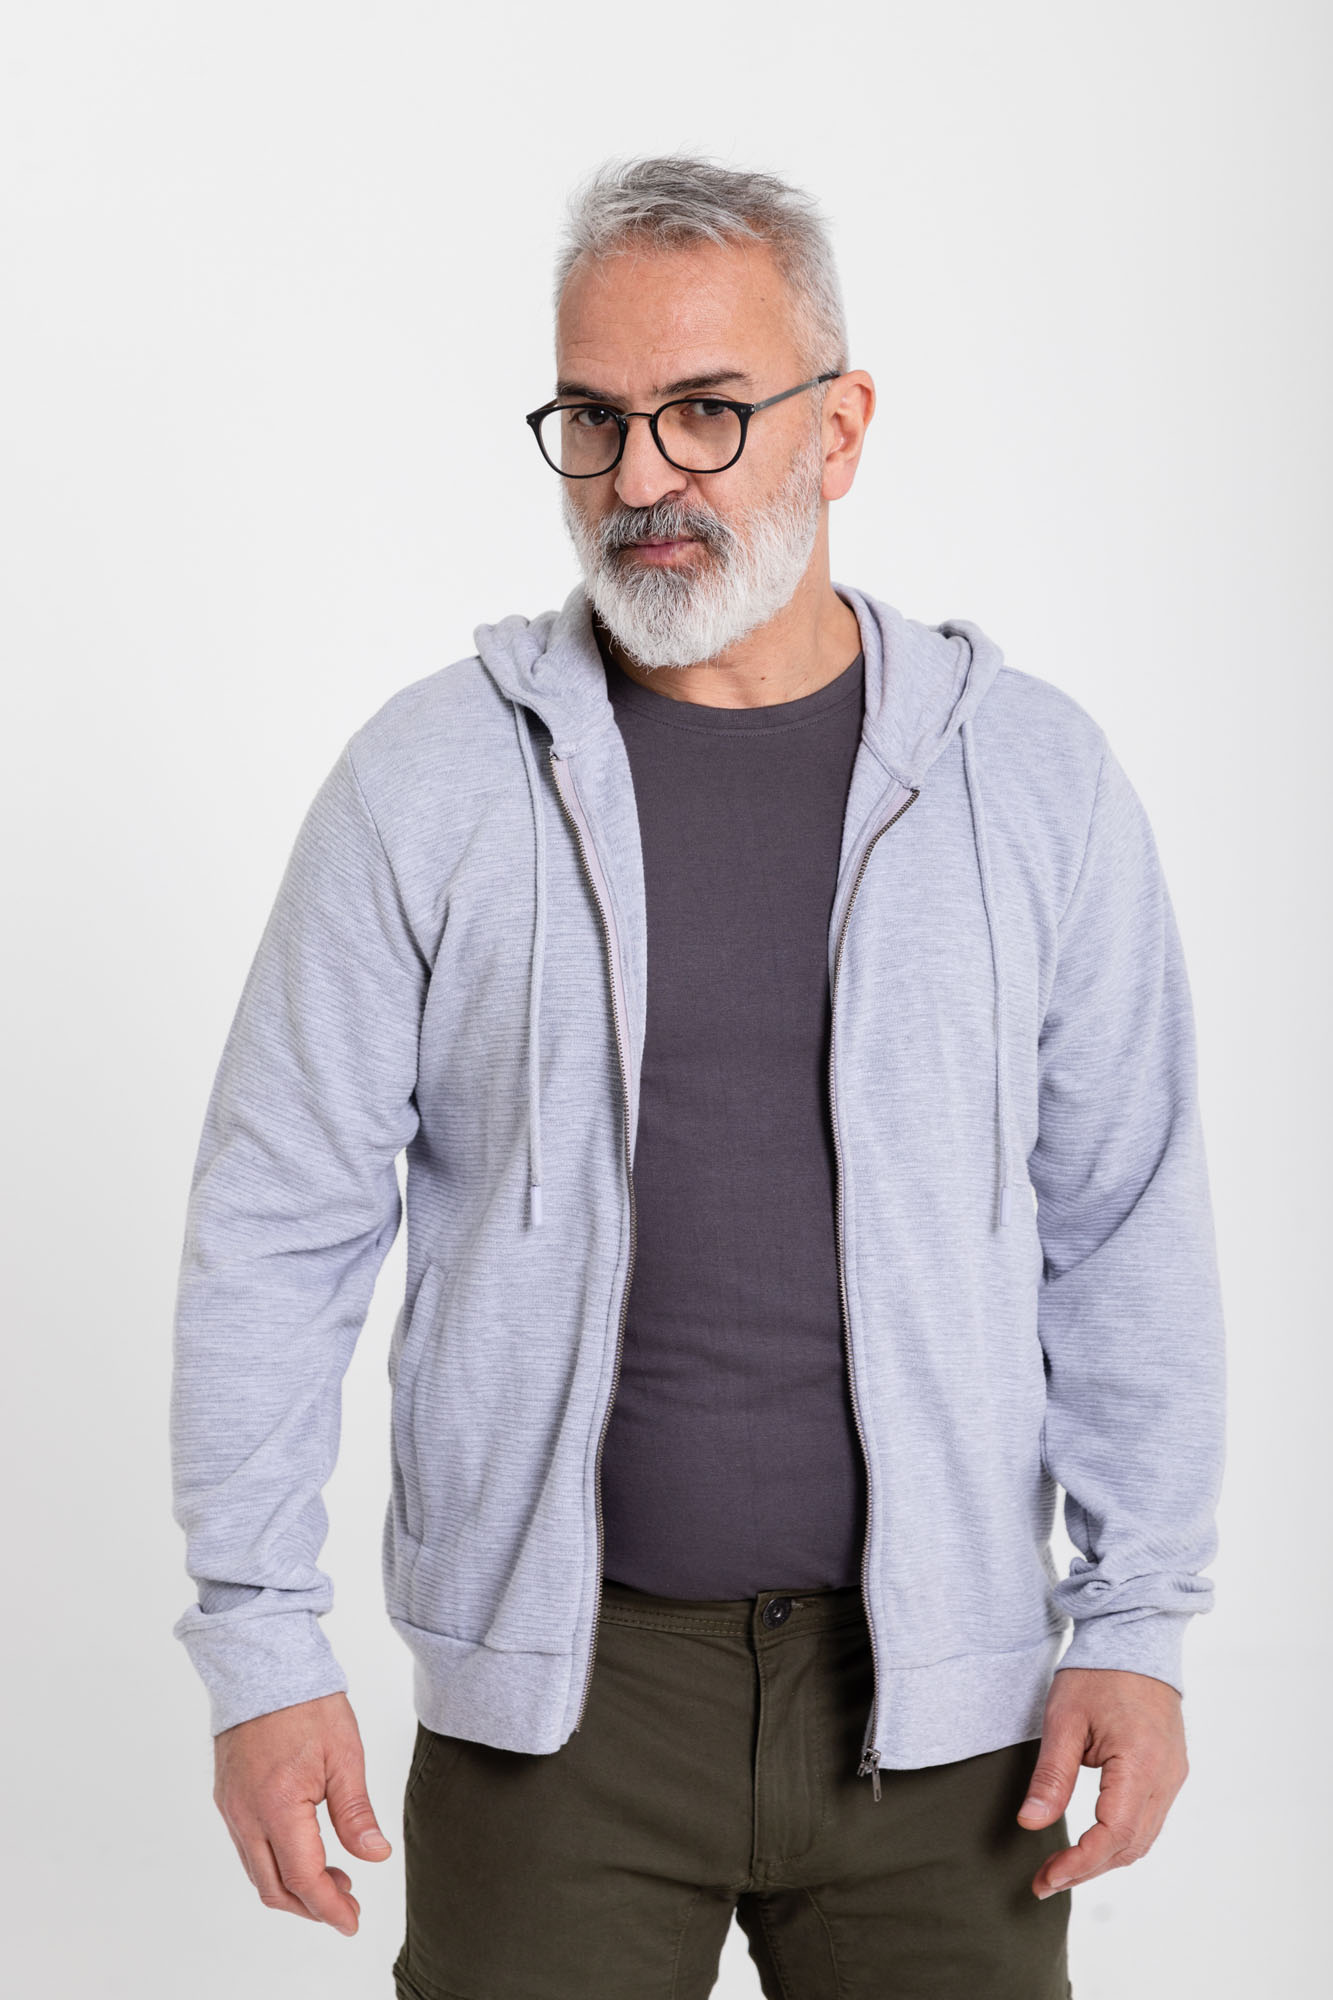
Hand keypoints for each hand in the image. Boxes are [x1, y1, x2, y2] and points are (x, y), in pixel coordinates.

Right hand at [213, 1690, 392, 1936]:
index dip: (330, 1907)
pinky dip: (275, 1864)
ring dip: (293, 1887)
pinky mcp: (228, 1798)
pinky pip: (247, 1848)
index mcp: (277, 1806)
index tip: (352, 1921)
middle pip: (274, 1888)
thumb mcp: (344, 1754)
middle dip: (311, 1907)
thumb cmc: (306, 1702)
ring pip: (258, 1872)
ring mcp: (231, 1808)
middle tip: (347, 1905)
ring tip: (334, 1879)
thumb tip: (375, 1856)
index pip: (303, 1878)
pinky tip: (304, 1851)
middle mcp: (246, 1815)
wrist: (262, 1663)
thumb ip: (356, 1812)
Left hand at [1016, 1666, 1188, 1898]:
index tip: (1047, 1877)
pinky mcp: (1170, 1770)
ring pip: (1143, 1837)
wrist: (1135, 1635)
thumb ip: (1052, 1776)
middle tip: (1046, 1879)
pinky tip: (1092, 1840)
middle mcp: (1166, 1776)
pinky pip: (1149, 1818)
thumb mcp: (1064, 1719)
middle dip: (1088, 1868)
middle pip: (1130, 1845)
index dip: (1080, 1863)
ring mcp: (1173, 1774)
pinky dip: (1121, 1838)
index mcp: (1141, 1763)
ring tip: (1063, 1867)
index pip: (1114, 1834)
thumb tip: (1031, 1823)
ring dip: (1105, 1857)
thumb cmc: (1098, 1671)